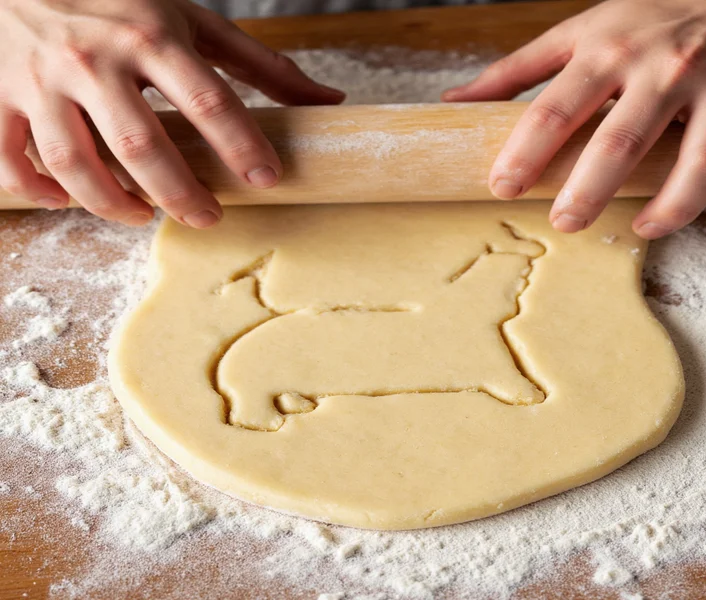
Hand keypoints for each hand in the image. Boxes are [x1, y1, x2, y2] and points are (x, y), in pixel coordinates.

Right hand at [0, 0, 343, 226]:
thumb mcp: (192, 19)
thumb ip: (258, 64)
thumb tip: (328, 100)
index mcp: (151, 35)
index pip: (208, 100)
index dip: (242, 146)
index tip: (268, 180)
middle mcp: (95, 58)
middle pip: (142, 146)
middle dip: (181, 193)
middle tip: (209, 217)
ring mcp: (40, 79)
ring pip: (77, 162)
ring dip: (113, 202)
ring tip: (144, 214)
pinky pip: (12, 159)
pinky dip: (40, 190)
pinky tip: (69, 201)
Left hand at [443, 0, 705, 238]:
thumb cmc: (653, 15)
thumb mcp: (583, 29)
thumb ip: (518, 69)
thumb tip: (454, 101)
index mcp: (613, 49)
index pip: (555, 108)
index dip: (524, 155)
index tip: (502, 188)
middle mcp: (669, 67)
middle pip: (623, 142)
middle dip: (587, 193)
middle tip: (565, 222)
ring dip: (674, 207)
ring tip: (645, 228)